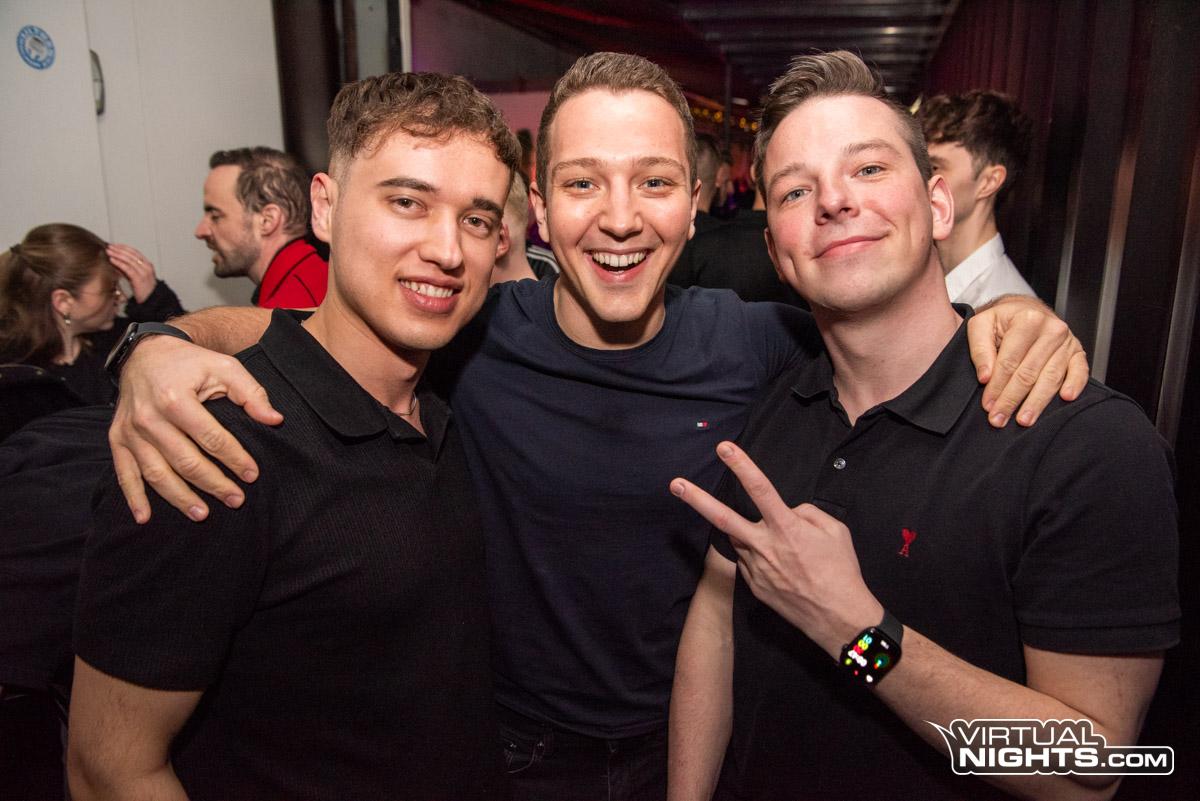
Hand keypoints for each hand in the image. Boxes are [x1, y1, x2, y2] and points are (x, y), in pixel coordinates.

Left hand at [106, 243, 158, 302]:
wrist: (152, 301)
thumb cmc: (144, 291)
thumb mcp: (137, 277)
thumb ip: (128, 269)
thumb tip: (116, 262)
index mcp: (147, 265)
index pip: (135, 252)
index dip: (124, 247)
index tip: (116, 245)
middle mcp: (146, 267)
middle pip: (131, 254)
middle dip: (119, 249)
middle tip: (110, 246)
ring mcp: (143, 272)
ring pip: (129, 259)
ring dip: (117, 254)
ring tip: (109, 251)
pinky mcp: (139, 278)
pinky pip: (127, 268)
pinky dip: (119, 263)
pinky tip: (112, 260)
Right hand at [110, 335, 281, 522]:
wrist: (145, 353)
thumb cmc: (191, 363)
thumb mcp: (224, 367)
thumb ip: (251, 393)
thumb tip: (275, 420)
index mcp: (176, 399)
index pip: (212, 438)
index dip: (234, 459)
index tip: (252, 475)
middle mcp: (149, 417)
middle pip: (186, 461)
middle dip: (214, 484)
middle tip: (236, 500)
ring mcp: (130, 431)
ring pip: (157, 473)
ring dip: (179, 497)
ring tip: (202, 513)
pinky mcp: (118, 438)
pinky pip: (124, 473)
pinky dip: (133, 497)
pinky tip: (145, 517)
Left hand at [670, 441, 881, 657]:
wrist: (838, 618)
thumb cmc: (841, 571)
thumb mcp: (835, 531)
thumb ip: (808, 513)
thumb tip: (789, 512)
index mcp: (786, 528)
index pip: (760, 489)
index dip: (742, 466)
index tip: (724, 448)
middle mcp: (765, 546)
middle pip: (723, 518)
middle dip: (697, 500)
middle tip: (675, 484)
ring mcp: (756, 568)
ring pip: (741, 540)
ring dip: (750, 536)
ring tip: (784, 552)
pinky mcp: (753, 586)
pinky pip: (751, 562)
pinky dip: (761, 558)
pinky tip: (784, 570)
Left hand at [966, 295, 1088, 427]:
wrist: (1026, 309)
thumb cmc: (1003, 319)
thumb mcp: (981, 325)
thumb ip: (980, 349)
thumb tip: (985, 377)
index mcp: (1027, 320)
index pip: (1009, 361)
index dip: (997, 386)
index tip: (988, 405)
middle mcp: (1051, 329)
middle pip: (1029, 373)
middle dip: (1012, 399)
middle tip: (1000, 419)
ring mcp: (1067, 341)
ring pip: (1051, 377)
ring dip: (1037, 402)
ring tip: (1024, 420)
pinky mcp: (1078, 352)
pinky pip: (1080, 371)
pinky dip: (1075, 385)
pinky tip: (1066, 398)